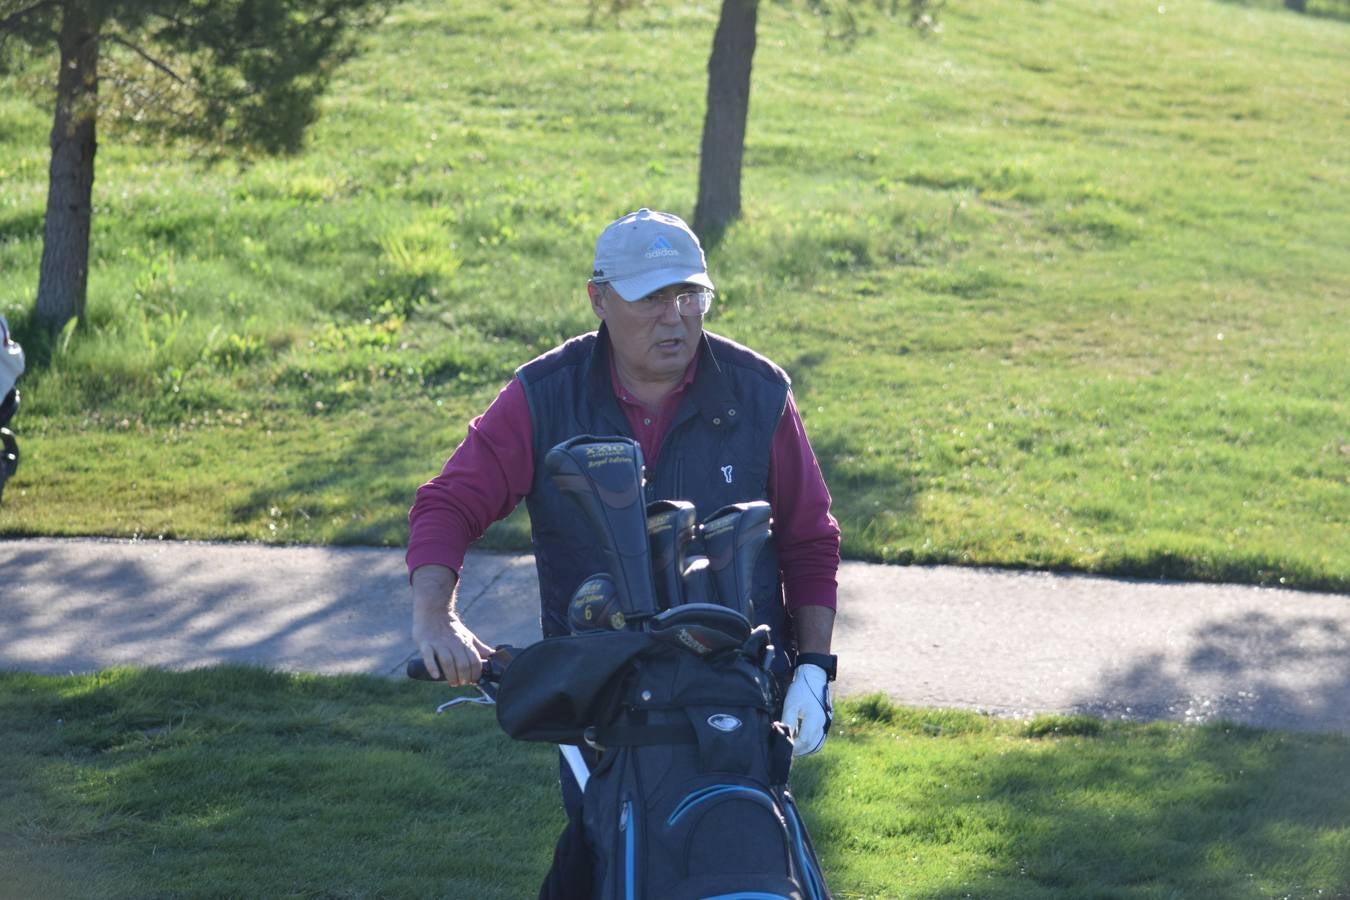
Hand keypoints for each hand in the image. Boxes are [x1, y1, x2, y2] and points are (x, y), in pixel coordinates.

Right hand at [411, 565, 492, 685]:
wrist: (433, 611)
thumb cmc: (452, 628)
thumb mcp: (468, 636)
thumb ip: (479, 649)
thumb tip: (493, 657)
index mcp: (465, 643)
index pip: (474, 661)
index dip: (475, 674)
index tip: (472, 681)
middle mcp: (453, 643)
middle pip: (462, 663)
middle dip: (464, 677)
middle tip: (461, 683)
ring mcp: (438, 644)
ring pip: (447, 662)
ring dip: (451, 675)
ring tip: (453, 682)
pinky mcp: (425, 644)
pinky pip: (428, 656)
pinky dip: (432, 667)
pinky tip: (436, 675)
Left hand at [781, 662, 832, 756]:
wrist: (814, 678)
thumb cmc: (801, 690)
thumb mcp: (791, 704)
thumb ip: (788, 722)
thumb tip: (782, 736)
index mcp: (814, 720)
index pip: (804, 741)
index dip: (794, 747)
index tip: (783, 746)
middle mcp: (822, 724)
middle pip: (811, 745)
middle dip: (799, 750)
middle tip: (786, 750)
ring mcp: (825, 723)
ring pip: (816, 744)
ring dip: (805, 748)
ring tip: (793, 747)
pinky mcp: (825, 722)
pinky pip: (819, 738)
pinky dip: (810, 743)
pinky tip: (800, 740)